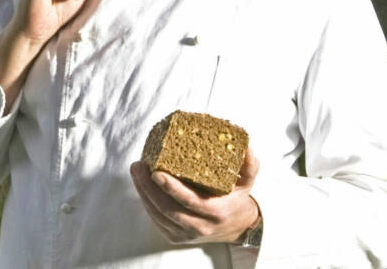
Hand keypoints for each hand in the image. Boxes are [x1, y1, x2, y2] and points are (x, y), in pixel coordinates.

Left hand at [130, 148, 260, 245]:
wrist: (236, 227)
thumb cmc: (237, 199)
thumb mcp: (247, 182)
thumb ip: (249, 165)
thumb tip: (247, 148)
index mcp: (215, 212)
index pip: (189, 201)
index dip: (171, 188)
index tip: (157, 172)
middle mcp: (200, 226)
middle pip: (167, 208)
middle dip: (148, 187)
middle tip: (139, 166)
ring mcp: (186, 234)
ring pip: (158, 215)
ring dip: (143, 192)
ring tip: (137, 170)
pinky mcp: (175, 236)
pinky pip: (156, 220)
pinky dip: (146, 202)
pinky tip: (141, 185)